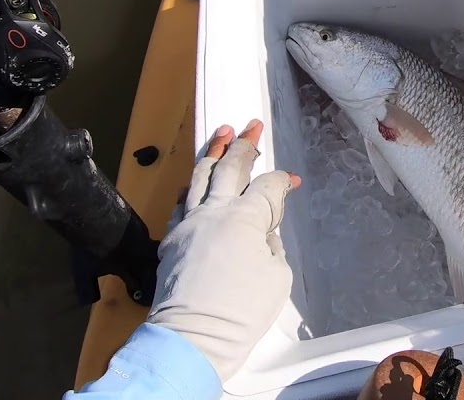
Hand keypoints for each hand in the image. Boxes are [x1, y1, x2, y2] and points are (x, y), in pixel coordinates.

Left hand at [147, 120, 301, 380]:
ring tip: (223, 133)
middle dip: (245, 143)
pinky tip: (196, 180)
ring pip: (200, 176)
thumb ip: (271, 243)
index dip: (282, 181)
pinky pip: (182, 201)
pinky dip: (193, 185)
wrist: (193, 337)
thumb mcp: (276, 276)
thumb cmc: (242, 311)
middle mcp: (214, 211)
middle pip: (230, 166)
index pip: (267, 186)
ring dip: (213, 151)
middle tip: (253, 125)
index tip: (292, 182)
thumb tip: (261, 231)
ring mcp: (188, 223)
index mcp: (245, 217)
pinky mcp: (171, 239)